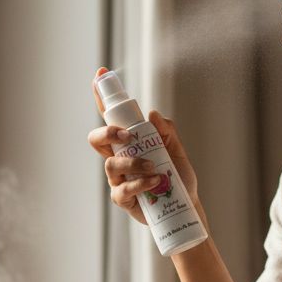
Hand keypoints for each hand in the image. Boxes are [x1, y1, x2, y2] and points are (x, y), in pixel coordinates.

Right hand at [88, 67, 202, 227]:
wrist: (184, 206)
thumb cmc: (177, 176)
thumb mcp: (177, 149)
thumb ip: (167, 131)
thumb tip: (152, 115)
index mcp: (128, 142)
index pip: (110, 117)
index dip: (102, 97)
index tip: (100, 75)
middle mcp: (118, 158)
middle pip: (96, 139)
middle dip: (107, 133)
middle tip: (127, 136)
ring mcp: (118, 179)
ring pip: (110, 164)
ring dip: (133, 163)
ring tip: (154, 168)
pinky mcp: (122, 198)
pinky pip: (122, 189)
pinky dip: (139, 183)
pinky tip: (155, 181)